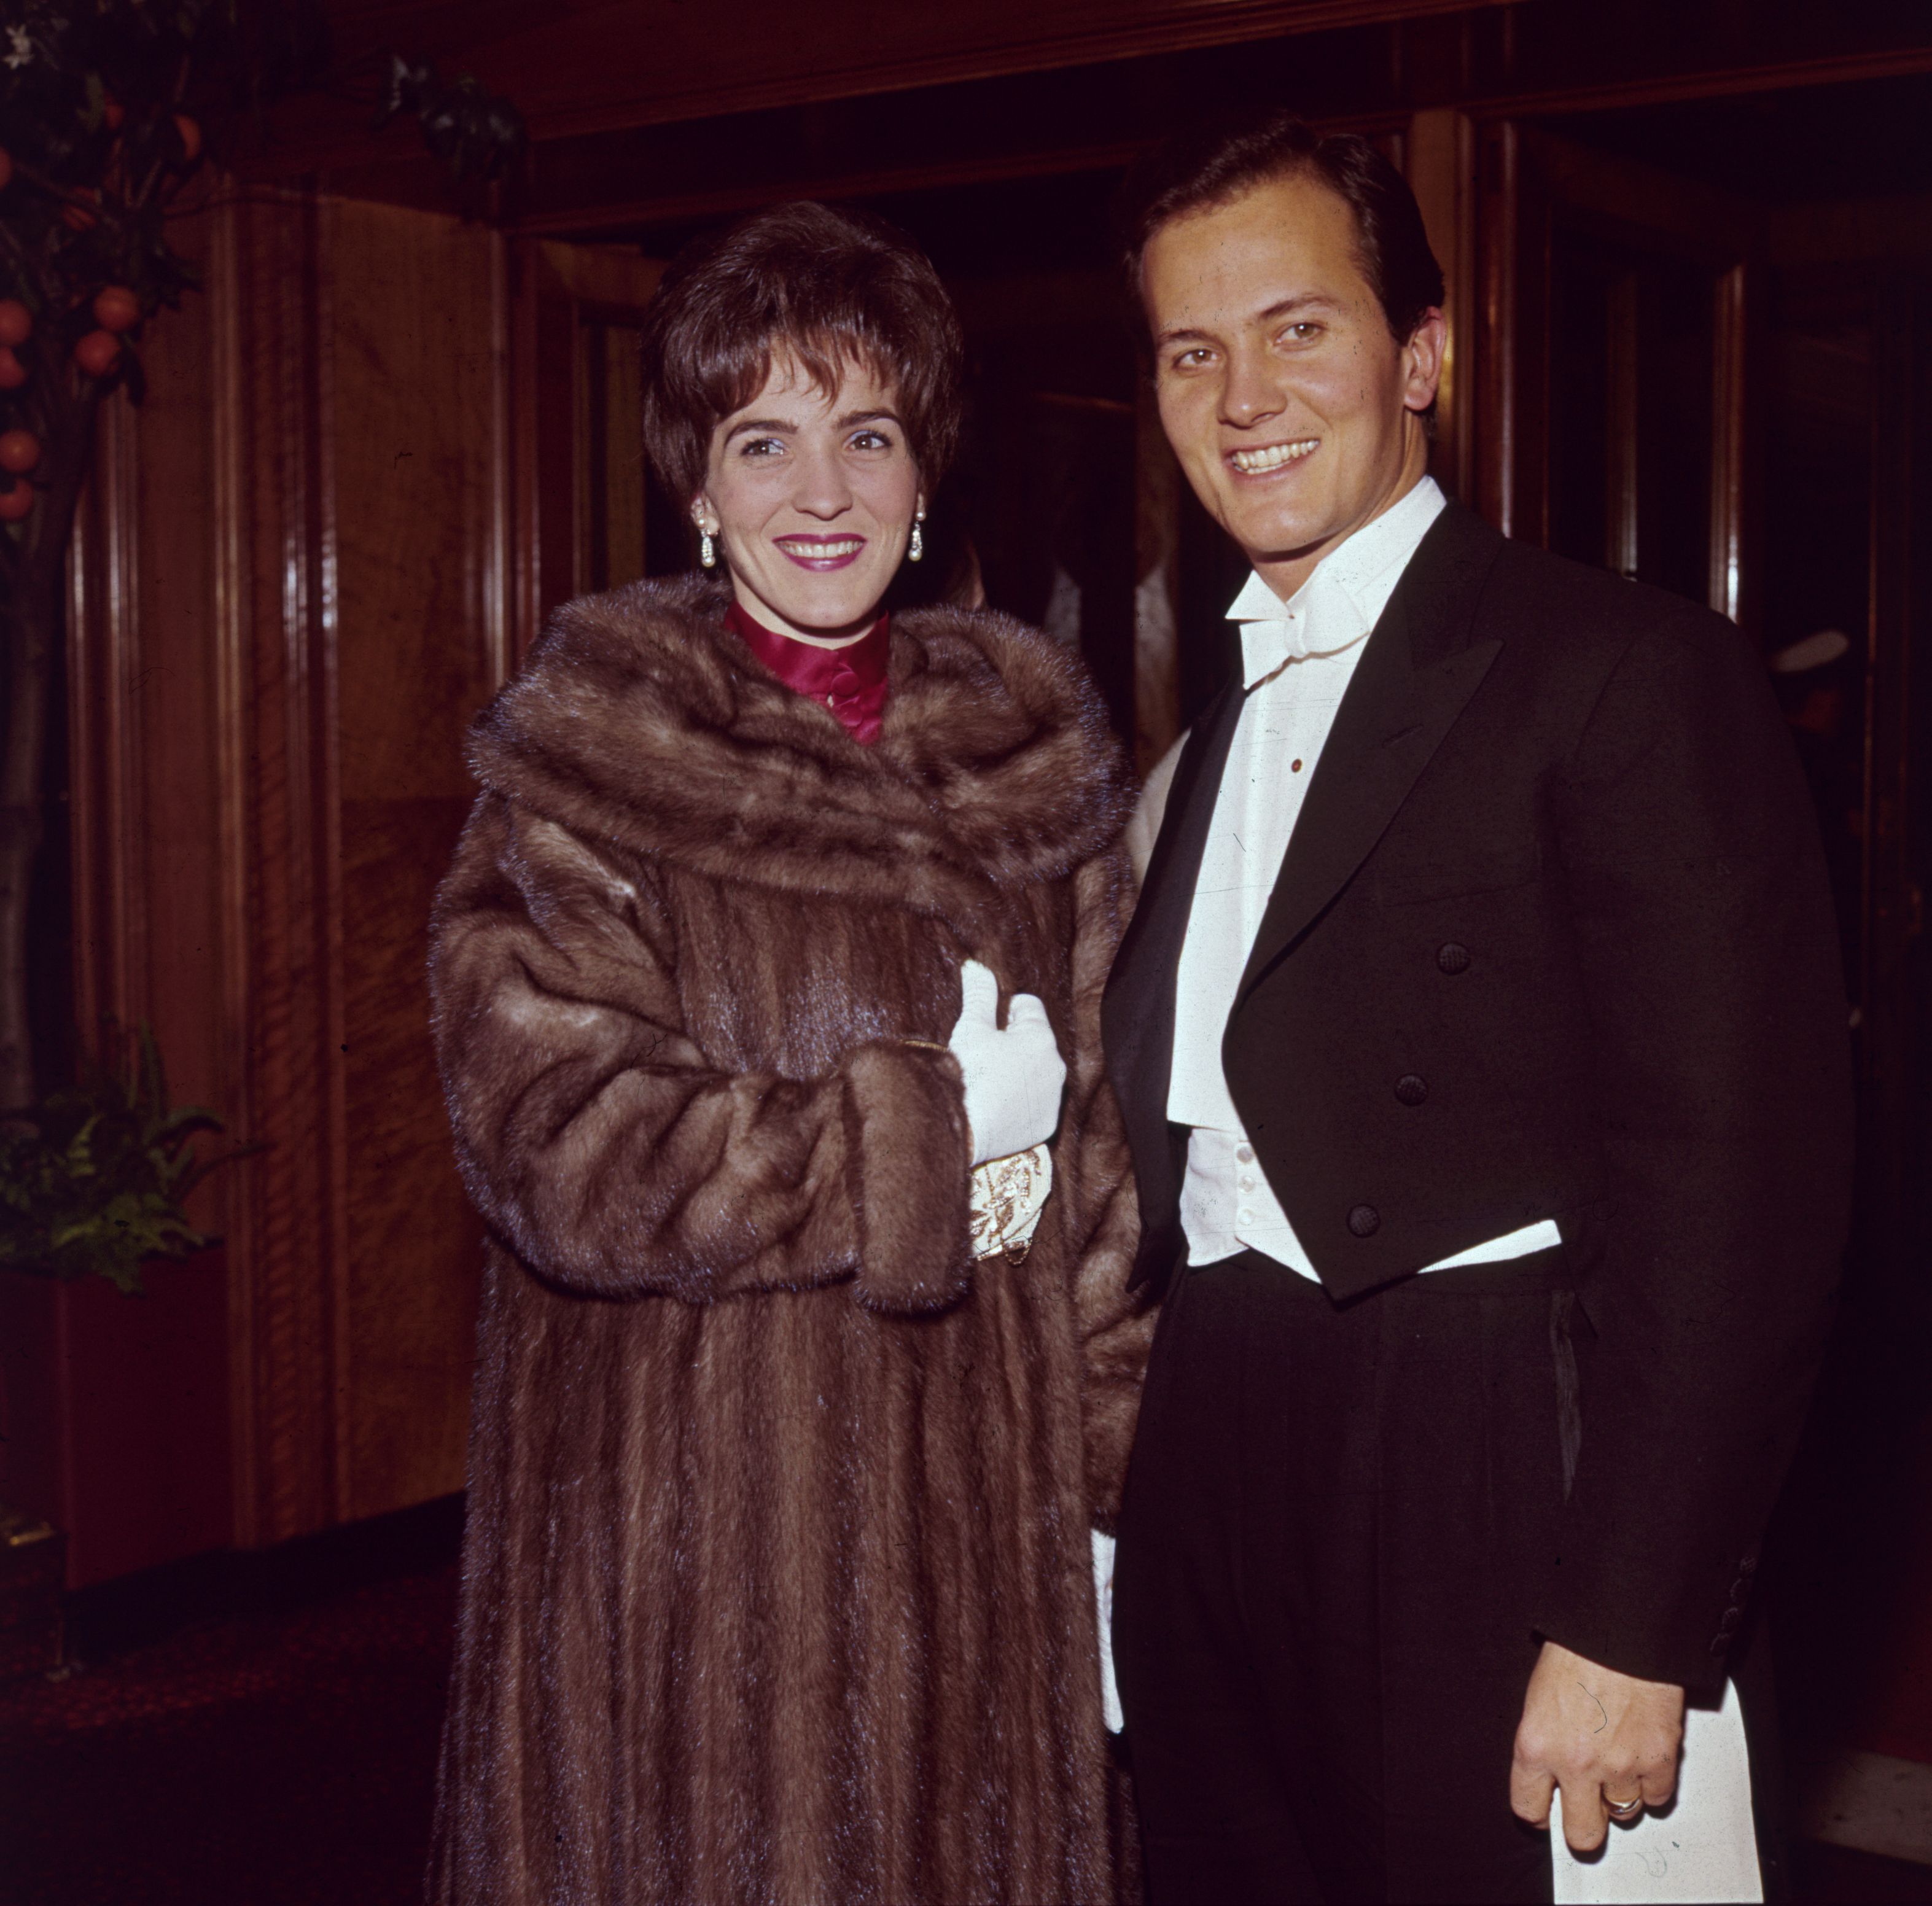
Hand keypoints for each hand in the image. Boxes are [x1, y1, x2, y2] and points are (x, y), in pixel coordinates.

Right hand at [947, 959, 1066, 1165]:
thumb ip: (980, 994)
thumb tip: (977, 966)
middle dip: (1013, 1042)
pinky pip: (1036, 1103)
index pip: (1029, 1005)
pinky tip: (997, 1105)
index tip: (986, 1026)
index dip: (1004, 1011)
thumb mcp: (970, 1028)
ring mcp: (1054, 1098)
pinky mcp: (1046, 1125)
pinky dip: (1021, 1101)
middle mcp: (1056, 1065)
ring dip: (1019, 1071)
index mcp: (1040, 1037)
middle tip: (983, 1056)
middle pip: (1035, 1040)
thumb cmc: (967, 1074)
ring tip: (989, 1083)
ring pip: (1038, 1072)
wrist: (964, 1129)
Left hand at [1510, 1640, 1683, 1852]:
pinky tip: (1642, 1754)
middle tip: (1588, 1808)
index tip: (1547, 1809)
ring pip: (1623, 1813)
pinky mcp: (1658, 1760)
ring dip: (1620, 1793)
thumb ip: (1545, 1743)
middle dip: (1584, 1824)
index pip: (1529, 1808)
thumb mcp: (1538, 1697)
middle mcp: (1576, 1764)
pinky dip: (1652, 1781)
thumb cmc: (1576, 1650)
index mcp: (1536, 1746)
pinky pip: (1657, 1797)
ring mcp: (1619, 1766)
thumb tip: (1552, 1776)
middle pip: (1582, 1834)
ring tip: (1617, 1760)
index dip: (1540, 1812)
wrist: (1619, 1626)